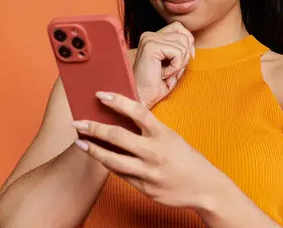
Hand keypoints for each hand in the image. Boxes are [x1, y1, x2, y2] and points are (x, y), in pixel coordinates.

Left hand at [71, 91, 223, 209]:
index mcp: (163, 134)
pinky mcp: (143, 187)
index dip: (117, 101)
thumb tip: (123, 118)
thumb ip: (150, 130)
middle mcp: (154, 152)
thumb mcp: (172, 137)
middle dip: (93, 128)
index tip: (100, 94)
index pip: (137, 111)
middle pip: (117, 136)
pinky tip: (98, 157)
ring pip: (112, 160)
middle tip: (77, 122)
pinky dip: (108, 164)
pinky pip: (120, 175)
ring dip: (93, 149)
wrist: (205, 188)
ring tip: (80, 142)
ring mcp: (147, 172)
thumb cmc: (187, 158)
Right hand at [133, 22, 194, 108]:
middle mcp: (149, 35)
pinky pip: (178, 53)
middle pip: (184, 37)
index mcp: (153, 37)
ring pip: (183, 45)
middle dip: (185, 58)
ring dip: (180, 65)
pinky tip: (163, 75)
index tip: (184, 62)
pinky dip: (175, 68)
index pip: (180, 28)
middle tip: (173, 73)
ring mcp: (149, 39)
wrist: (142, 99)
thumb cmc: (157, 85)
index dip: (188, 44)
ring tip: (168, 75)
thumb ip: (180, 49)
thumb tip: (191, 42)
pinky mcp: (151, 46)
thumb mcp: (173, 63)